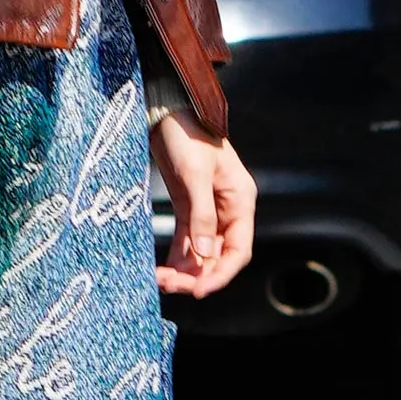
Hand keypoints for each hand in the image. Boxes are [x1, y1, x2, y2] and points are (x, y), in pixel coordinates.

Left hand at [150, 109, 255, 297]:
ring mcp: (207, 208)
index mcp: (240, 201)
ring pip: (200, 249)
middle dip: (196, 274)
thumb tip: (205, 253)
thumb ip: (201, 215)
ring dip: (184, 268)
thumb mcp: (194, 175)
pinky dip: (176, 254)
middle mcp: (228, 209)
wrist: (166, 108)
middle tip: (169, 286)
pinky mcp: (187, 203)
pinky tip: (162, 268)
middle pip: (218, 255)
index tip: (198, 290)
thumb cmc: (186, 135)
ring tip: (160, 280)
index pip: (238, 250)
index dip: (220, 273)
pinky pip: (185, 237)